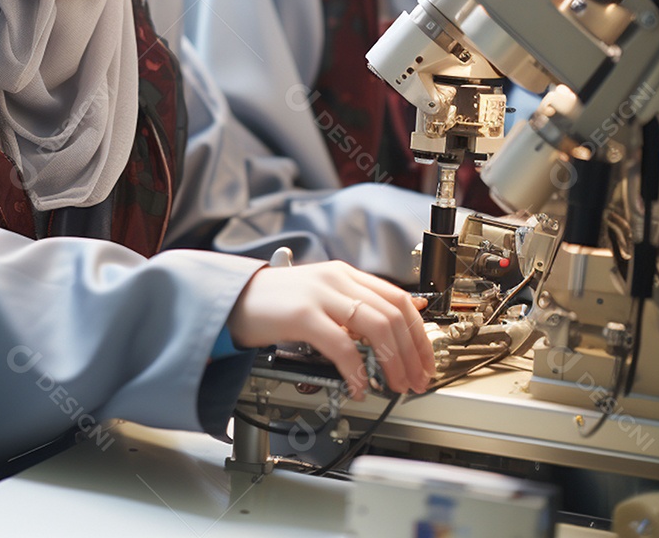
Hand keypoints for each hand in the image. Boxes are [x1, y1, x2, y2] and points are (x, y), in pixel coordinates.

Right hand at [226, 260, 434, 396]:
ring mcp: (320, 295)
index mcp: (346, 274)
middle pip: (393, 314)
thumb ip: (355, 306)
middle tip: (414, 381)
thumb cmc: (276, 303)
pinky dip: (356, 369)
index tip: (425, 362)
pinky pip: (342, 344)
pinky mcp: (302, 314)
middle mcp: (337, 280)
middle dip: (412, 354)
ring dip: (393, 362)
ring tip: (394, 385)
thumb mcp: (322, 297)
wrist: (233, 299)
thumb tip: (397, 325)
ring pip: (376, 325)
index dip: (419, 335)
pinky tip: (358, 385)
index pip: (399, 299)